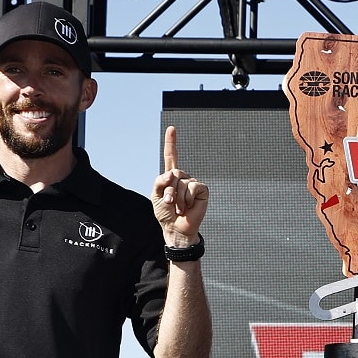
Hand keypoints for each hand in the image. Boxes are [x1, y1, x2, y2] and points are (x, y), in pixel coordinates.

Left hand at [151, 126, 209, 245]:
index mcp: (171, 178)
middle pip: (174, 174)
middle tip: (169, 203)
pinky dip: (188, 198)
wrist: (176, 228)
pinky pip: (193, 187)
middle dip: (168, 190)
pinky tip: (188, 207)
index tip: (171, 129)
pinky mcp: (202, 190)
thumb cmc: (165, 214)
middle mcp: (183, 178)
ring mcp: (193, 183)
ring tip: (179, 208)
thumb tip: (172, 173)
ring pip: (182, 182)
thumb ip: (159, 181)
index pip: (171, 157)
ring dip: (177, 198)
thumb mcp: (155, 196)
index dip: (171, 143)